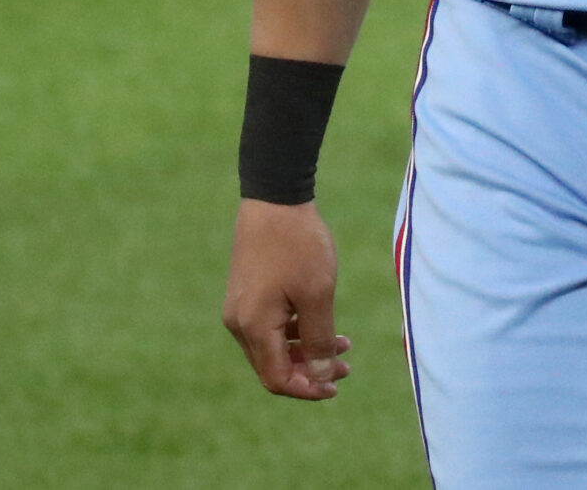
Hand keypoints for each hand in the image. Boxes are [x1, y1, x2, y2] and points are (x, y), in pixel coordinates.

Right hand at [223, 199, 352, 397]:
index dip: (308, 389)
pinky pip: (268, 327)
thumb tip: (321, 377)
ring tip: (343, 344)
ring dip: (306, 351)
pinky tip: (320, 323)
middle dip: (311, 371)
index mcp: (253, 327)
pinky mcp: (246, 293)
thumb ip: (319, 339)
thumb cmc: (298, 244)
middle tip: (346, 366)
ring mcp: (240, 307)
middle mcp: (239, 323)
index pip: (277, 379)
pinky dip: (295, 332)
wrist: (274, 198)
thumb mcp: (317, 294)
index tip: (337, 384)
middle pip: (273, 367)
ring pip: (272, 348)